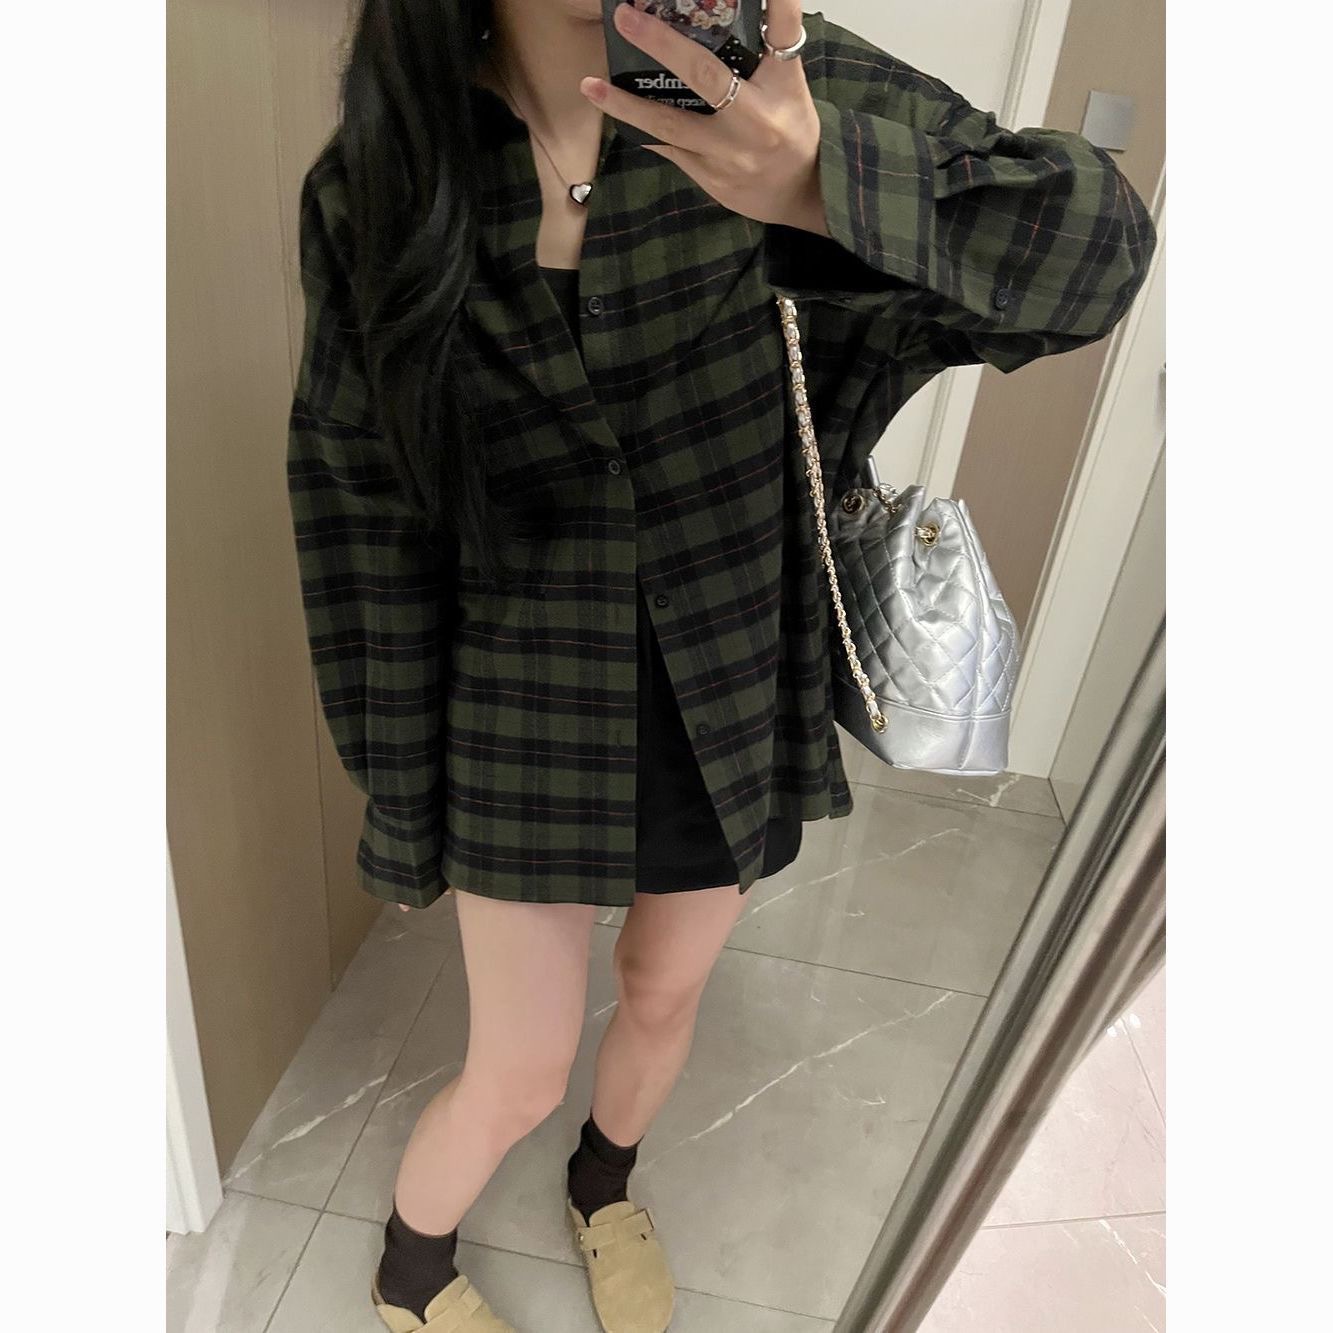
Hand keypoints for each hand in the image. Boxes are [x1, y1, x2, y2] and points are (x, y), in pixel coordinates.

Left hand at [581, 1, 829, 236]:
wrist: (803, 194)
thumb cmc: (792, 129)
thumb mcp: (789, 85)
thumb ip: (765, 49)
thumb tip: (739, 10)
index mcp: (783, 85)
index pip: (783, 31)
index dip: (777, 1)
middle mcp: (756, 117)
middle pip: (705, 75)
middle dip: (661, 44)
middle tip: (625, 16)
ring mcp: (729, 152)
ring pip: (671, 124)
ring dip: (626, 104)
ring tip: (591, 86)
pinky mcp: (711, 175)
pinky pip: (668, 147)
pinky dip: (641, 128)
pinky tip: (612, 112)